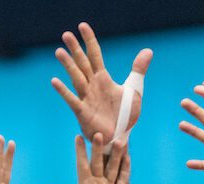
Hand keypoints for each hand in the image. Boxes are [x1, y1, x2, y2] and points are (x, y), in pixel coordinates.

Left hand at [48, 133, 129, 183]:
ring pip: (113, 168)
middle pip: (99, 162)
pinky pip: (123, 180)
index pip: (82, 165)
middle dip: (99, 149)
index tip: (78, 136)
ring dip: (115, 155)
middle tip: (99, 133)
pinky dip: (125, 169)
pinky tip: (128, 157)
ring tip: (119, 140)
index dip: (80, 151)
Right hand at [52, 22, 152, 142]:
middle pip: (82, 63)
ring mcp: (87, 98)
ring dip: (68, 65)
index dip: (90, 40)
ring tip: (59, 51)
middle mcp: (92, 86)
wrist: (122, 137)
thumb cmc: (125, 115)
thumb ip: (138, 69)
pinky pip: (72, 100)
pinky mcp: (83, 112)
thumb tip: (148, 50)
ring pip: (76, 78)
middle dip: (75, 49)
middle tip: (66, 34)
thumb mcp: (134, 89)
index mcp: (103, 79)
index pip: (95, 55)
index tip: (82, 26)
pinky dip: (63, 91)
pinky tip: (54, 81)